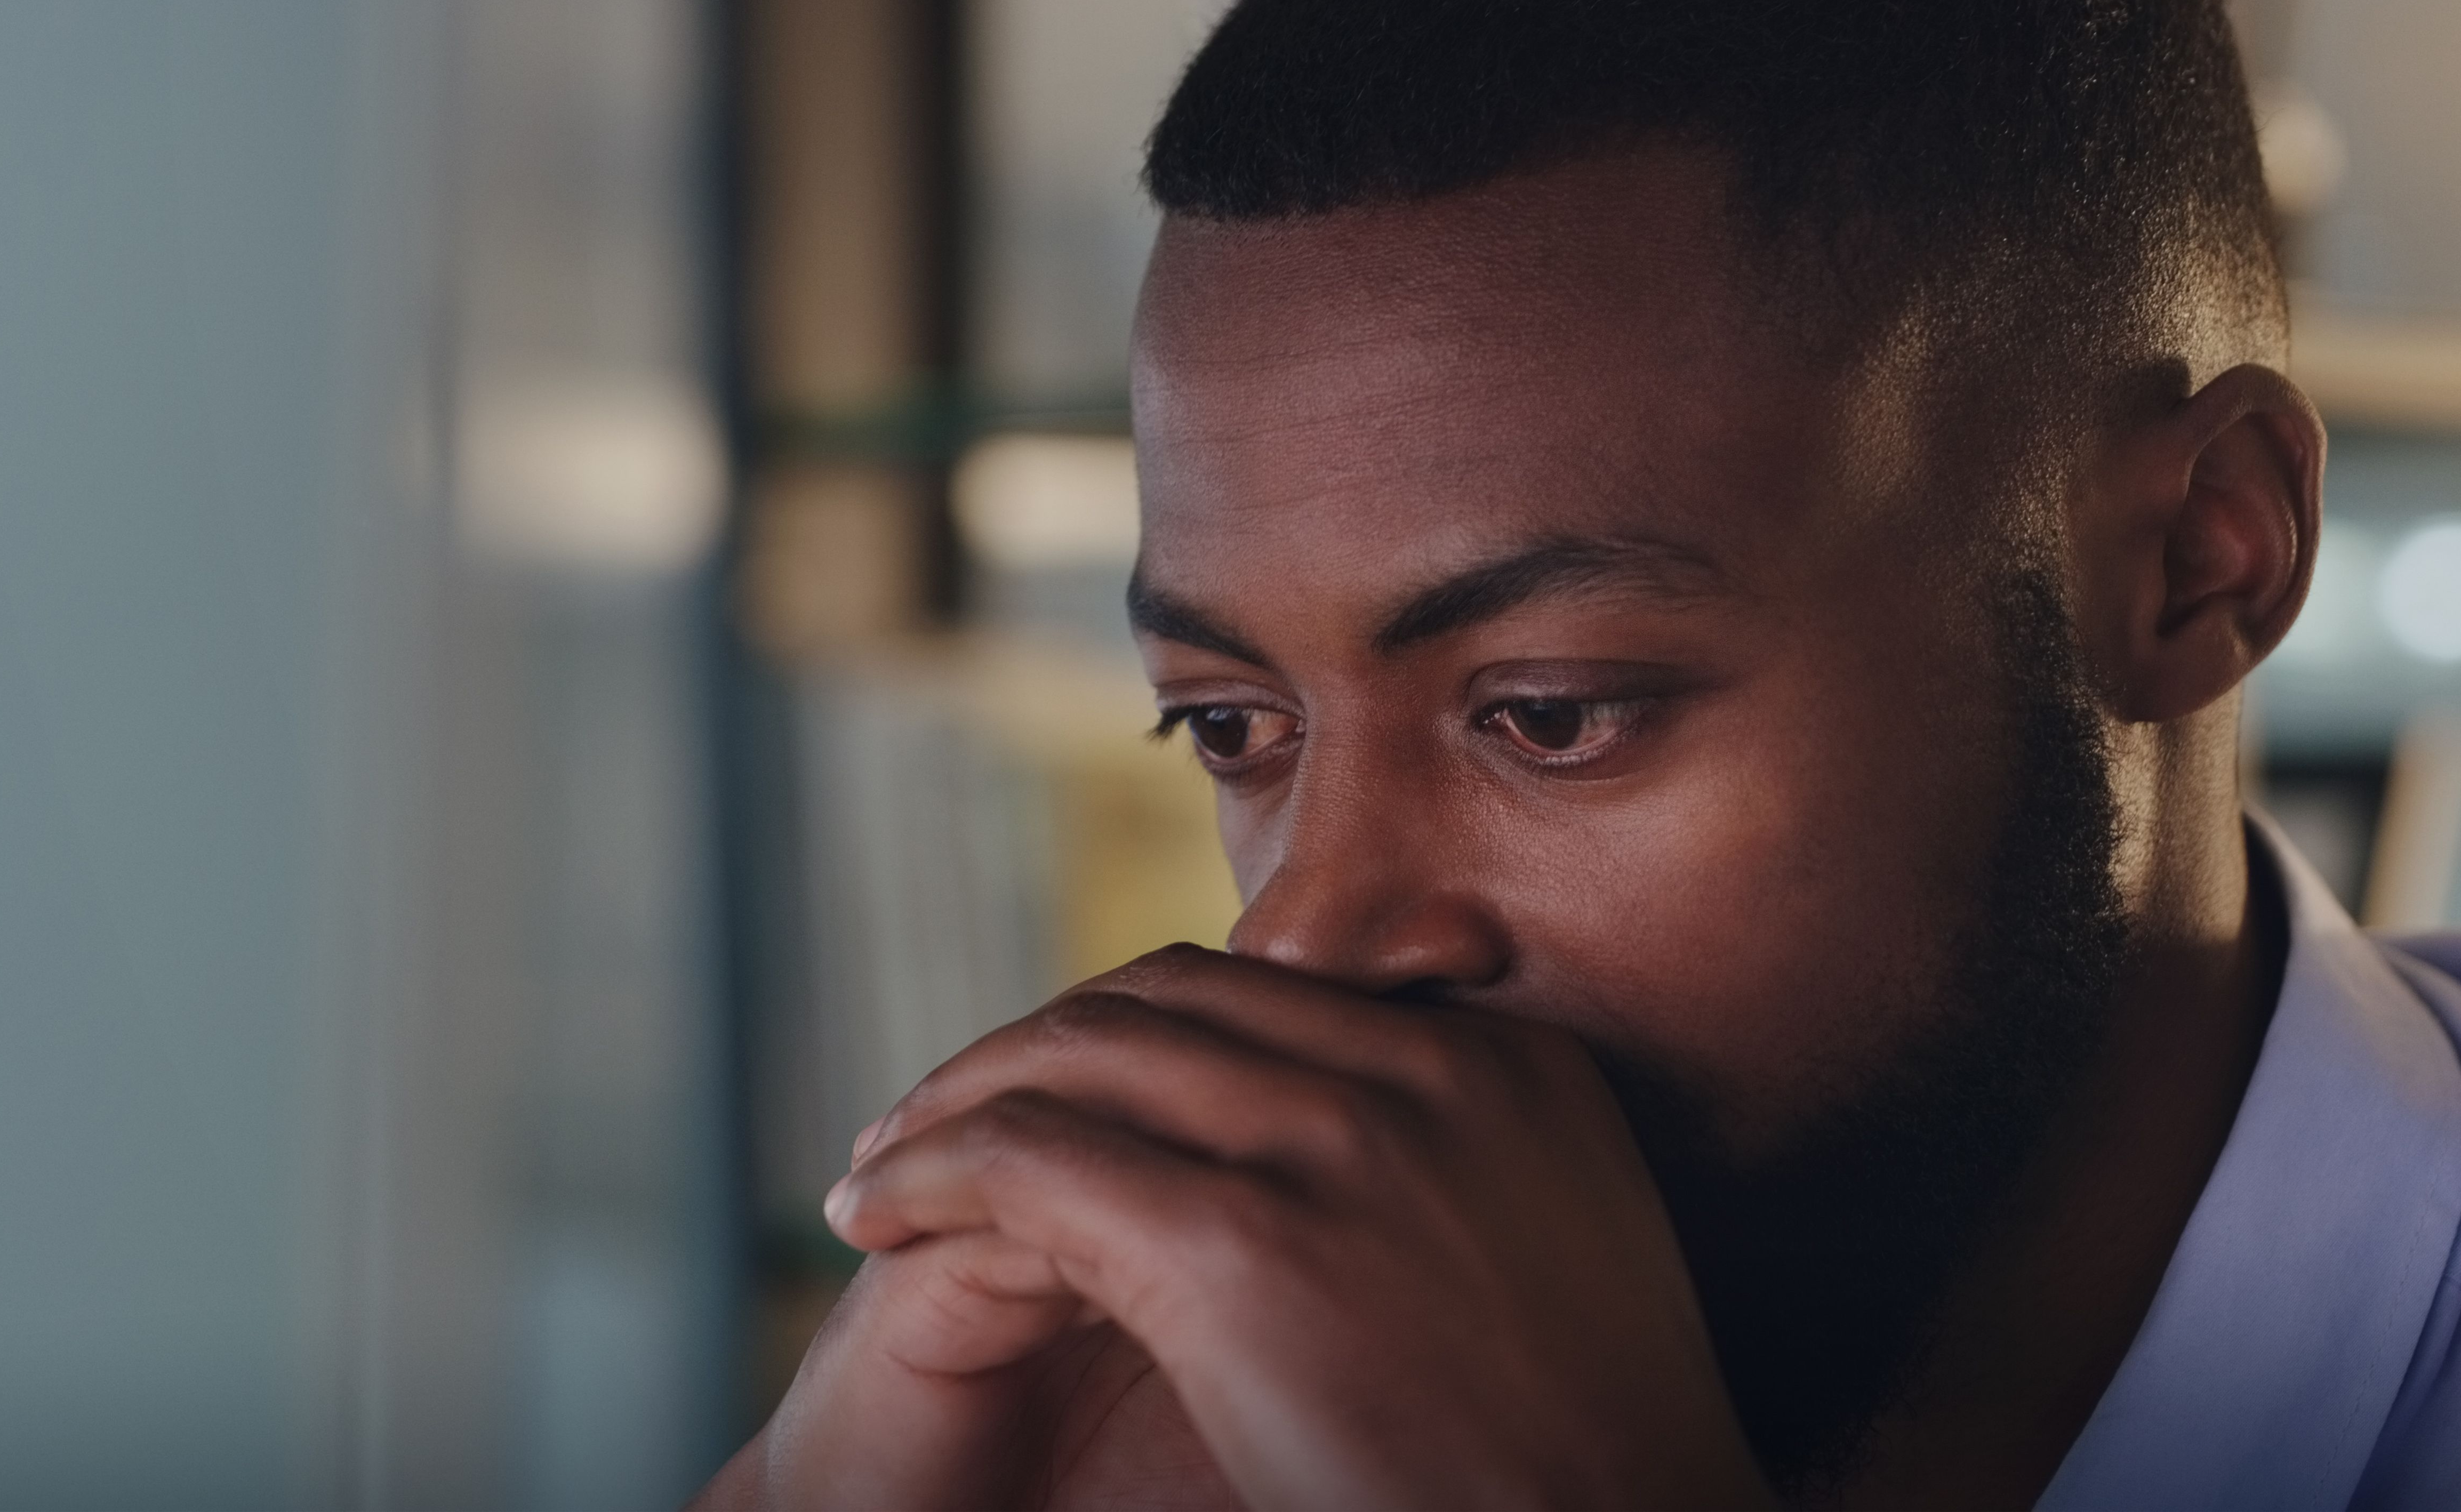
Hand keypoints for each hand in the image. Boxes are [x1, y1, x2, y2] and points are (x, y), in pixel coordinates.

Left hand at [697, 944, 1771, 1510]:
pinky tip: (880, 1216)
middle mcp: (1425, 1075)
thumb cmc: (1580, 1473)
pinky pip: (1030, 1162)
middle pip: (1162, 1000)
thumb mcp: (1549, 1266)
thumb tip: (1320, 1171)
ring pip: (1079, 1059)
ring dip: (955, 1106)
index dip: (1125, 1034)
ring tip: (886, 1170)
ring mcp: (1340, 1146)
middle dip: (1026, 1052)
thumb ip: (1453, 1175)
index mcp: (1505, 1071)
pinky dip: (933, 1175)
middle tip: (932, 1122)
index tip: (1051, 1096)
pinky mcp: (1245, 1247)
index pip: (1265, 995)